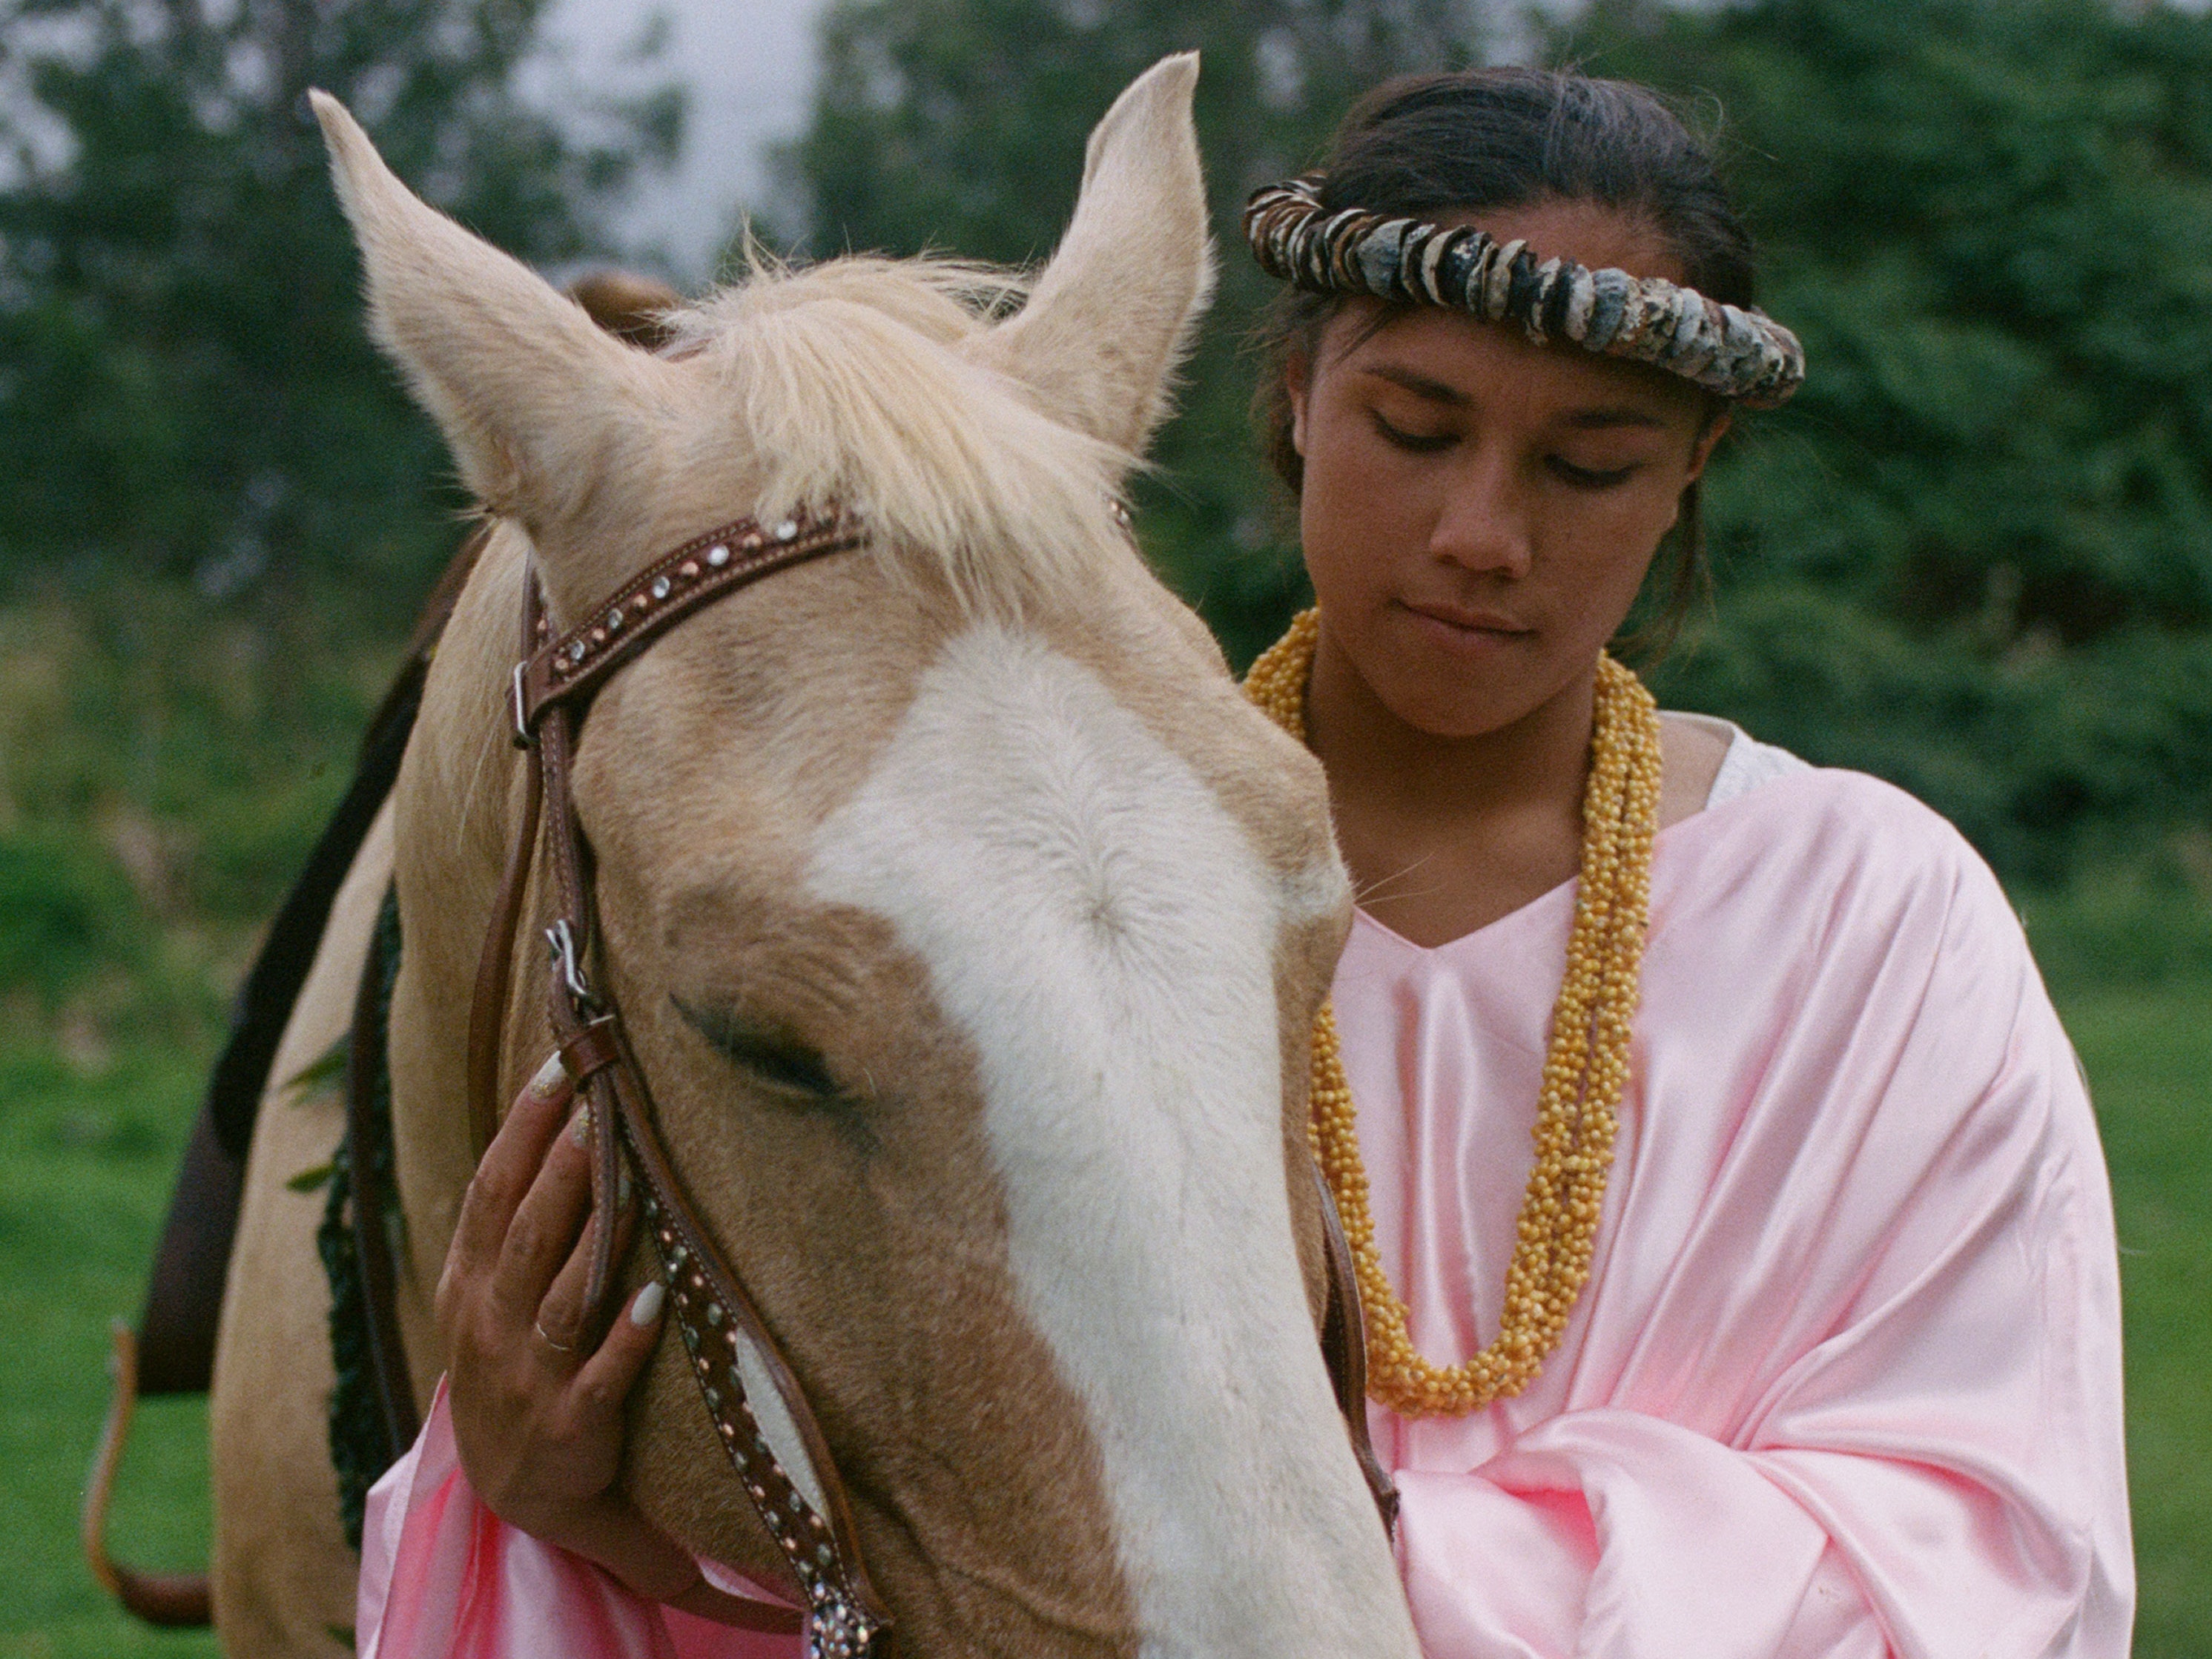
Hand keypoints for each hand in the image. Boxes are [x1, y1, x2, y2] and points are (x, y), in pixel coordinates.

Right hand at [435, 1052, 699, 1602]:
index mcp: (468, 1283)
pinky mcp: (572, 1427)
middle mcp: (490, 1324)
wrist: (515, 1492)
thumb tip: (562, 1117)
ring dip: (595, 1234)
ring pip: (561, 1295)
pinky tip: (657, 1299)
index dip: (521, 1128)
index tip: (560, 1065)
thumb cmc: (514, 1364)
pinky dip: (626, 1339)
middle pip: (526, 1232)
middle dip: (561, 1165)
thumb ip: (516, 1219)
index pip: (490, 1191)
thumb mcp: (490, 1295)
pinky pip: (601, 1377)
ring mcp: (528, 1377)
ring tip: (628, 1173)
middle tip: (599, 1100)